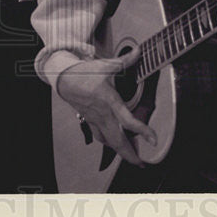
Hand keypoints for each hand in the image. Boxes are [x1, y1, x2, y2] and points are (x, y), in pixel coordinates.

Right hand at [56, 48, 156, 166]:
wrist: (63, 78)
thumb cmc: (84, 72)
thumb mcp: (106, 65)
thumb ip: (125, 61)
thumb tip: (138, 52)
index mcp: (109, 101)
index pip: (128, 121)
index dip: (142, 131)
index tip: (153, 139)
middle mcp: (103, 114)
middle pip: (117, 141)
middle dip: (130, 155)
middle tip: (141, 164)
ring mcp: (95, 119)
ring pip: (109, 141)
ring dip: (120, 152)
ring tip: (132, 158)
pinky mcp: (90, 120)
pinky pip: (100, 136)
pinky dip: (109, 143)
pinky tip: (115, 144)